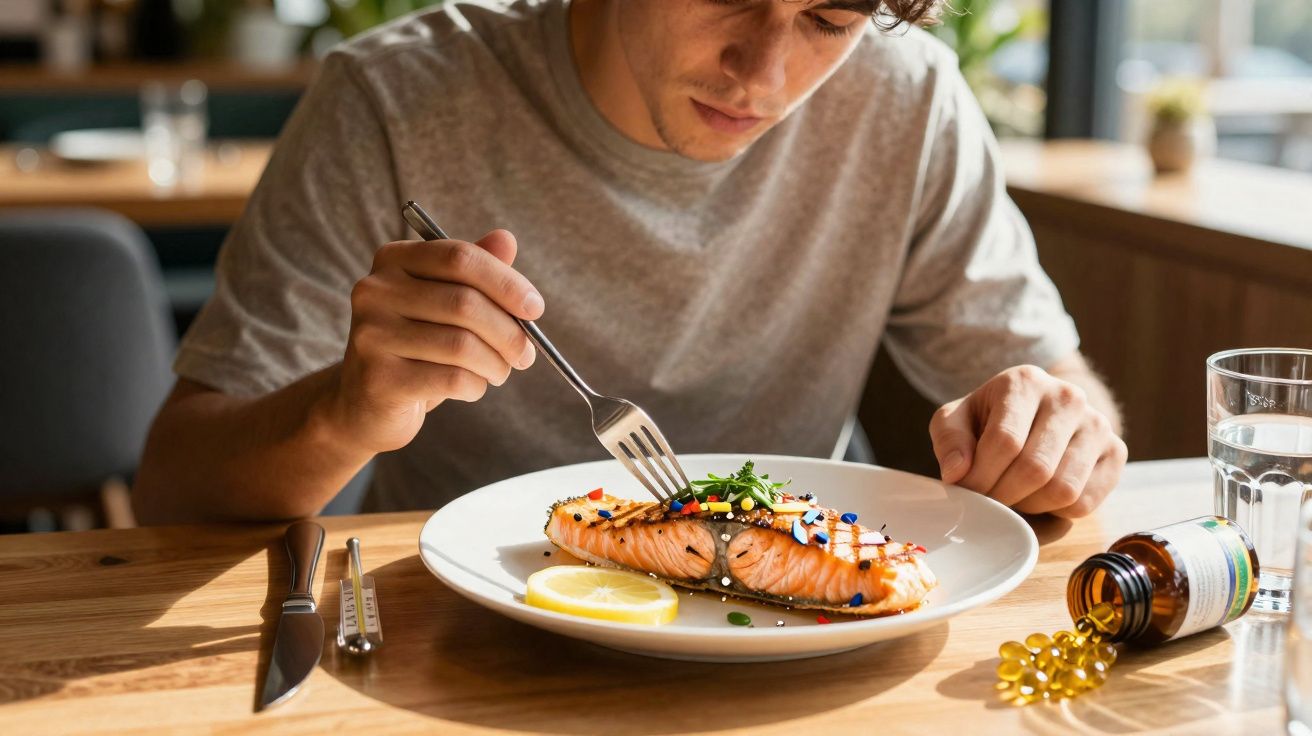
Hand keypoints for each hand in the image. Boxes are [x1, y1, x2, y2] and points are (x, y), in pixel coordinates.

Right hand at [327, 229, 542, 452]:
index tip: (535, 308)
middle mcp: (375, 291)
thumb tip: (506, 239)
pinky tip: (474, 387)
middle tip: (526, 354)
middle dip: (509, 332)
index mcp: (393, 260)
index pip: (460, 257)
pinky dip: (476, 385)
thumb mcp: (444, 303)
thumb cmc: (416, 346)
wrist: (365, 403)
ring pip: (462, 345)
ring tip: (500, 371)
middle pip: (465, 303)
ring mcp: (372, 335)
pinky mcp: (379, 379)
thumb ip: (473, 271)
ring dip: (496, 363)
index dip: (506, 282)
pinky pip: (452, 378)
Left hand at [928, 365, 1126, 517]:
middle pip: (1035, 469)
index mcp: (1025, 382)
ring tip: (1012, 496)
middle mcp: (1068, 397)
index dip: (980, 477)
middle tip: (988, 501)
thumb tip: (958, 473)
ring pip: (1063, 489)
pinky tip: (1040, 496)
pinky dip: (1057, 511)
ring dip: (1030, 506)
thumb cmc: (989, 419)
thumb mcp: (956, 419)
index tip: (966, 491)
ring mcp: (1098, 424)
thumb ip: (950, 441)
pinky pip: (1086, 501)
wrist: (1036, 412)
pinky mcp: (1116, 452)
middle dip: (1003, 496)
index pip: (1004, 441)